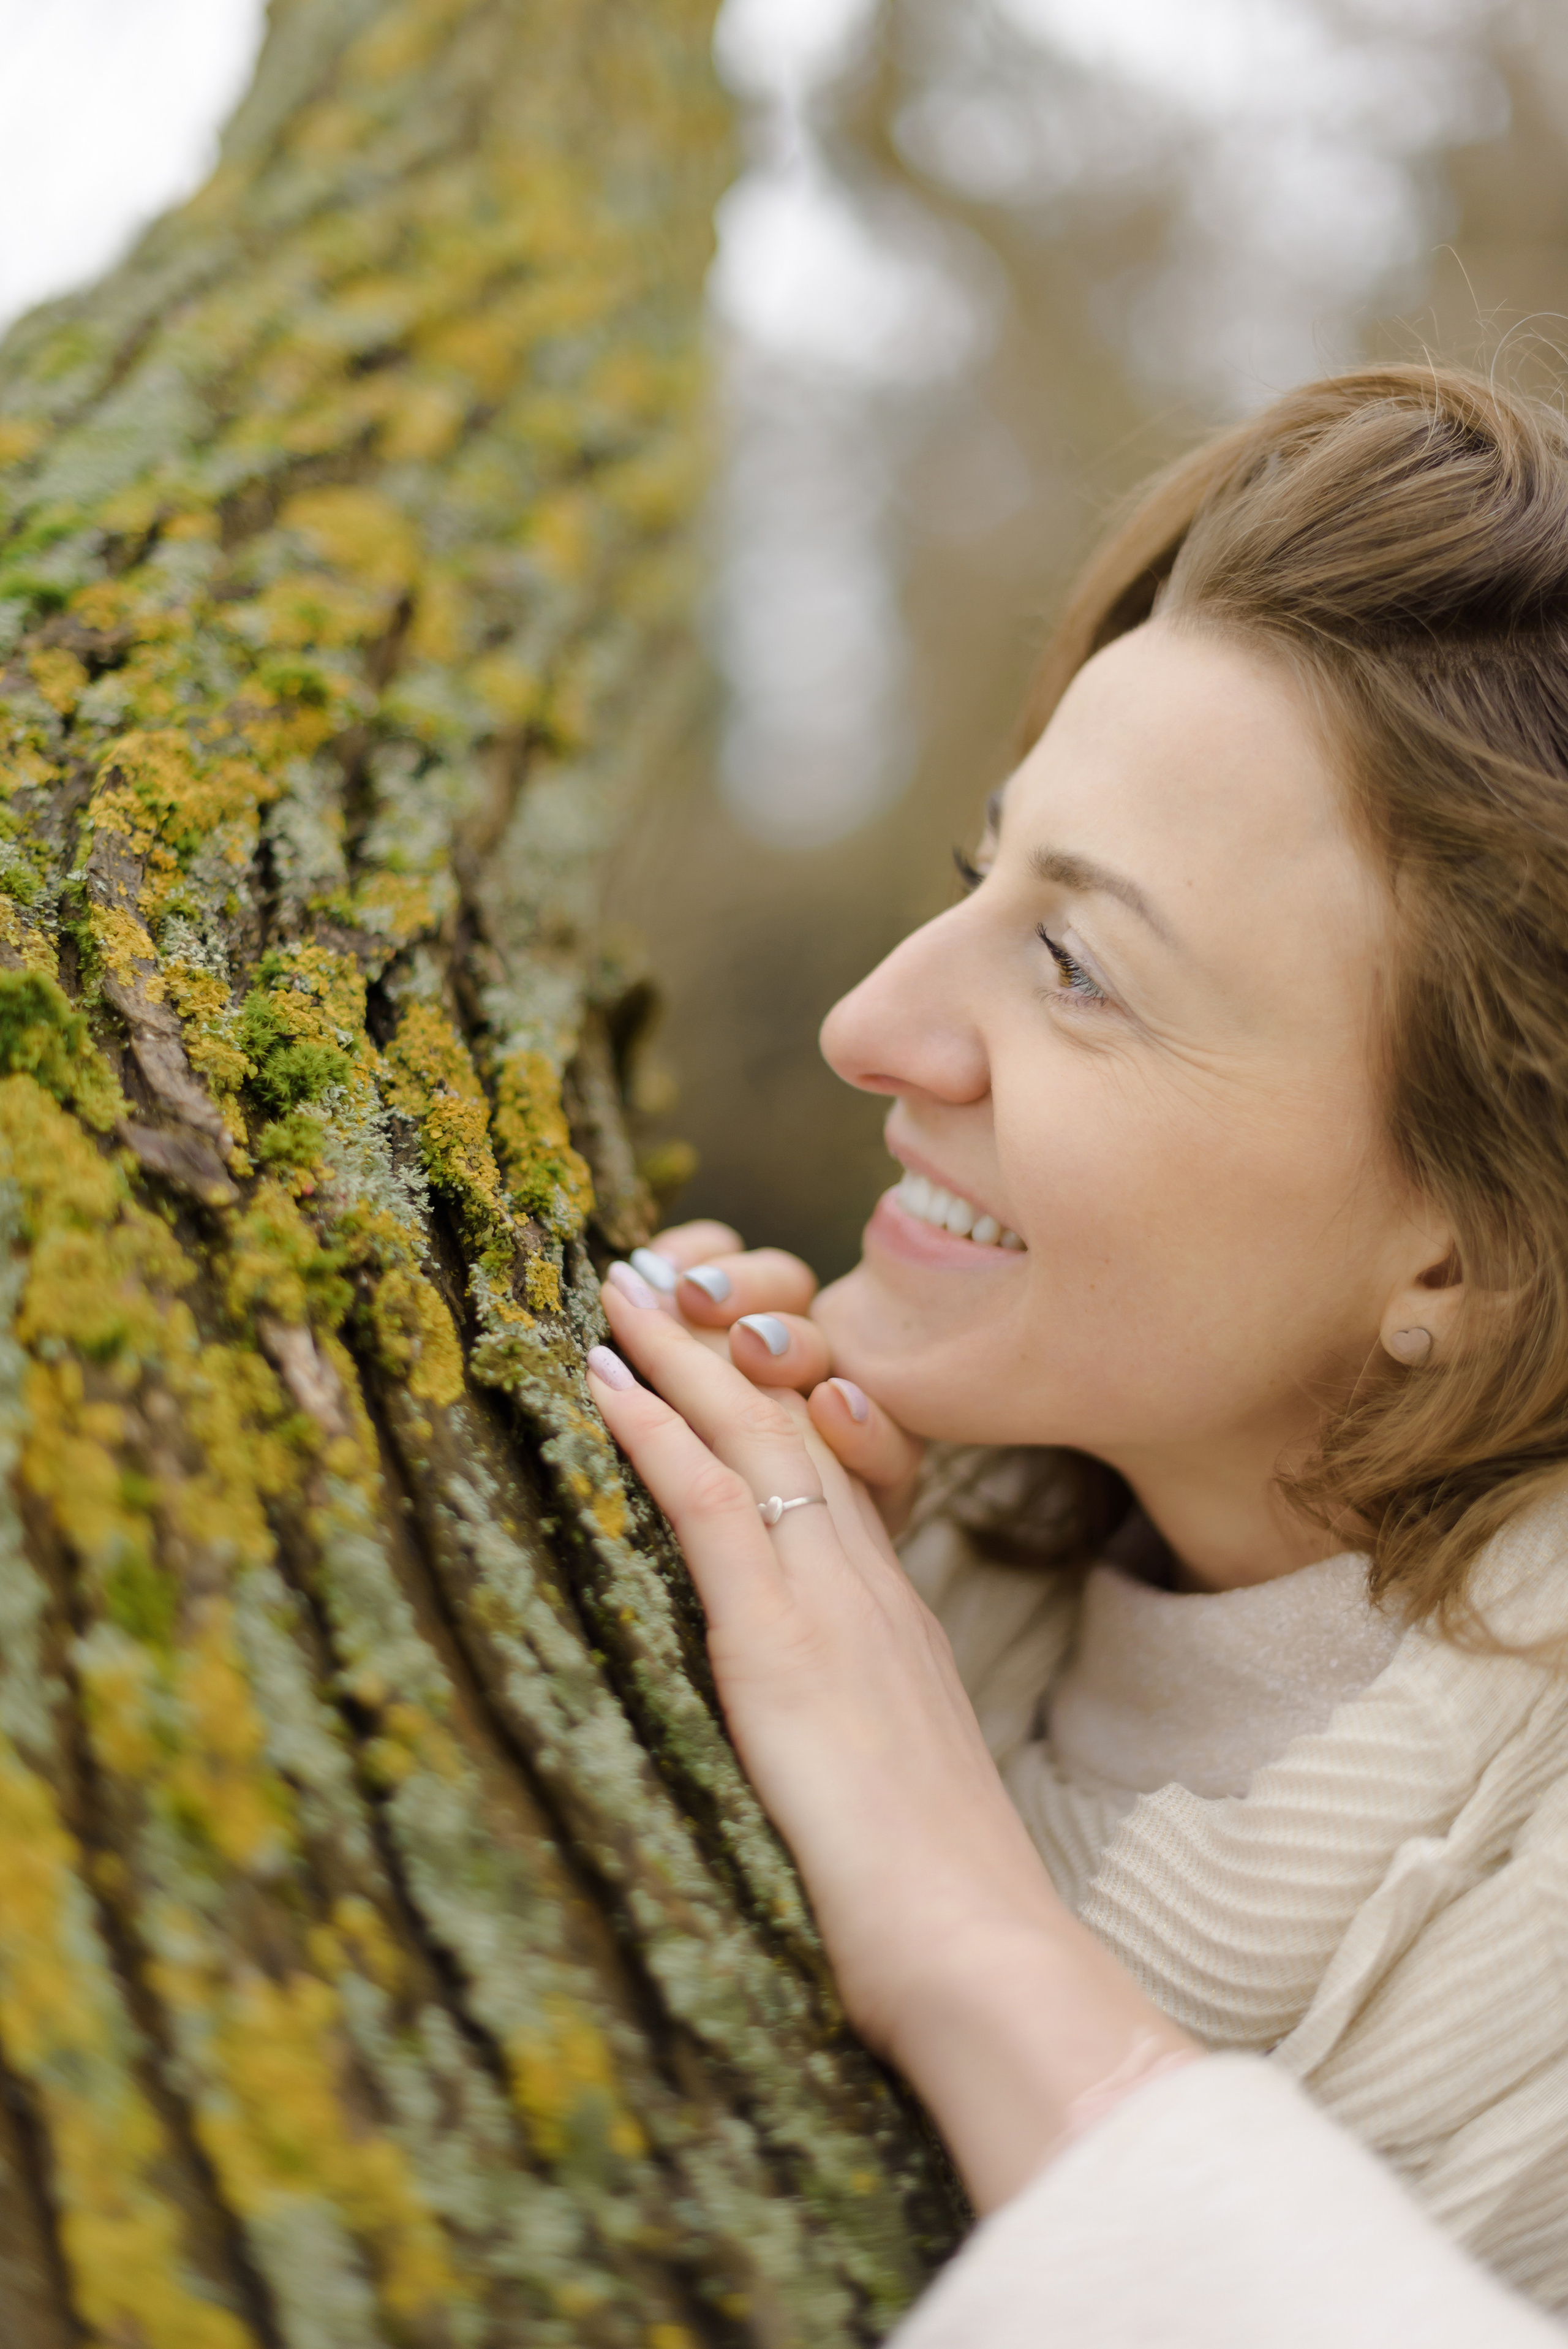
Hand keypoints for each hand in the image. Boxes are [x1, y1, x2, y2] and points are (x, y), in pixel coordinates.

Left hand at [589, 1266, 1198, 2212]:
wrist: (983, 1961)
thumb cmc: (934, 1909)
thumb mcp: (887, 1796)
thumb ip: (845, 1739)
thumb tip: (807, 1748)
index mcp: (893, 1624)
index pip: (827, 1476)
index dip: (767, 1403)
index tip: (712, 1347)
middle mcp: (870, 1591)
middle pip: (793, 1428)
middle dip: (722, 1342)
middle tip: (655, 1268)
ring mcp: (836, 1608)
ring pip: (755, 1440)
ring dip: (680, 1354)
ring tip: (617, 1285)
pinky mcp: (788, 1648)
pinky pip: (714, 1507)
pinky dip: (657, 1433)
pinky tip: (605, 1378)